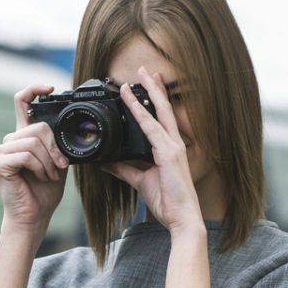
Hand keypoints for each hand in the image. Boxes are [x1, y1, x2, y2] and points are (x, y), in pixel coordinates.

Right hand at [0, 84, 68, 237]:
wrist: (35, 215)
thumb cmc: (45, 191)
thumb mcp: (57, 161)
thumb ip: (57, 143)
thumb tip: (68, 129)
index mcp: (23, 136)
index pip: (22, 102)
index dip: (34, 89)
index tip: (50, 87)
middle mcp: (11, 140)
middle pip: (37, 126)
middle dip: (55, 148)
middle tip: (60, 166)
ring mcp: (2, 151)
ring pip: (33, 142)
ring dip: (48, 161)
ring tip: (50, 175)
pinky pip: (26, 155)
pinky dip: (39, 167)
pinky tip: (40, 177)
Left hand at [101, 67, 202, 232]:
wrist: (181, 217)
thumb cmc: (167, 200)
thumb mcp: (140, 181)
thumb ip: (123, 169)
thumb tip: (106, 162)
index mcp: (169, 149)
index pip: (161, 119)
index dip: (154, 101)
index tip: (147, 85)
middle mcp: (174, 144)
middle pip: (164, 109)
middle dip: (155, 88)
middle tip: (146, 70)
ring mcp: (173, 147)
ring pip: (159, 113)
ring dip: (149, 92)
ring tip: (141, 75)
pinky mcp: (168, 154)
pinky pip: (151, 128)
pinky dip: (140, 113)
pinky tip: (131, 101)